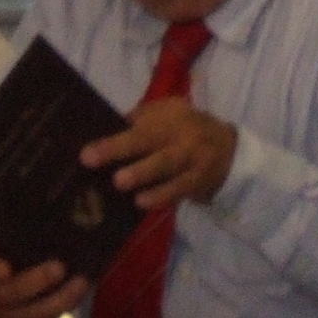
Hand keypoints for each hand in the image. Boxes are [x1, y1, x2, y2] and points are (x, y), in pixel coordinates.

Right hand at [0, 223, 85, 317]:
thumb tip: (3, 184)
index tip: (4, 269)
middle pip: (7, 295)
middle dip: (34, 283)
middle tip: (59, 267)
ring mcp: (1, 313)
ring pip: (28, 314)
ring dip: (56, 301)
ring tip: (81, 282)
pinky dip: (60, 310)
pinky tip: (79, 293)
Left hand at [82, 98, 238, 212]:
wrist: (232, 151)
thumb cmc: (186, 130)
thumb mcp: (169, 114)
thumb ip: (141, 119)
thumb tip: (105, 126)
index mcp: (170, 115)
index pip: (138, 125)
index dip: (113, 139)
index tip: (85, 153)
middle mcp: (181, 134)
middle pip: (150, 141)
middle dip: (120, 151)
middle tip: (92, 161)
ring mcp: (192, 158)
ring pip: (167, 166)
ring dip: (144, 176)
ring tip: (121, 185)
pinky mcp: (199, 181)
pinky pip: (179, 189)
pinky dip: (162, 196)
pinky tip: (143, 203)